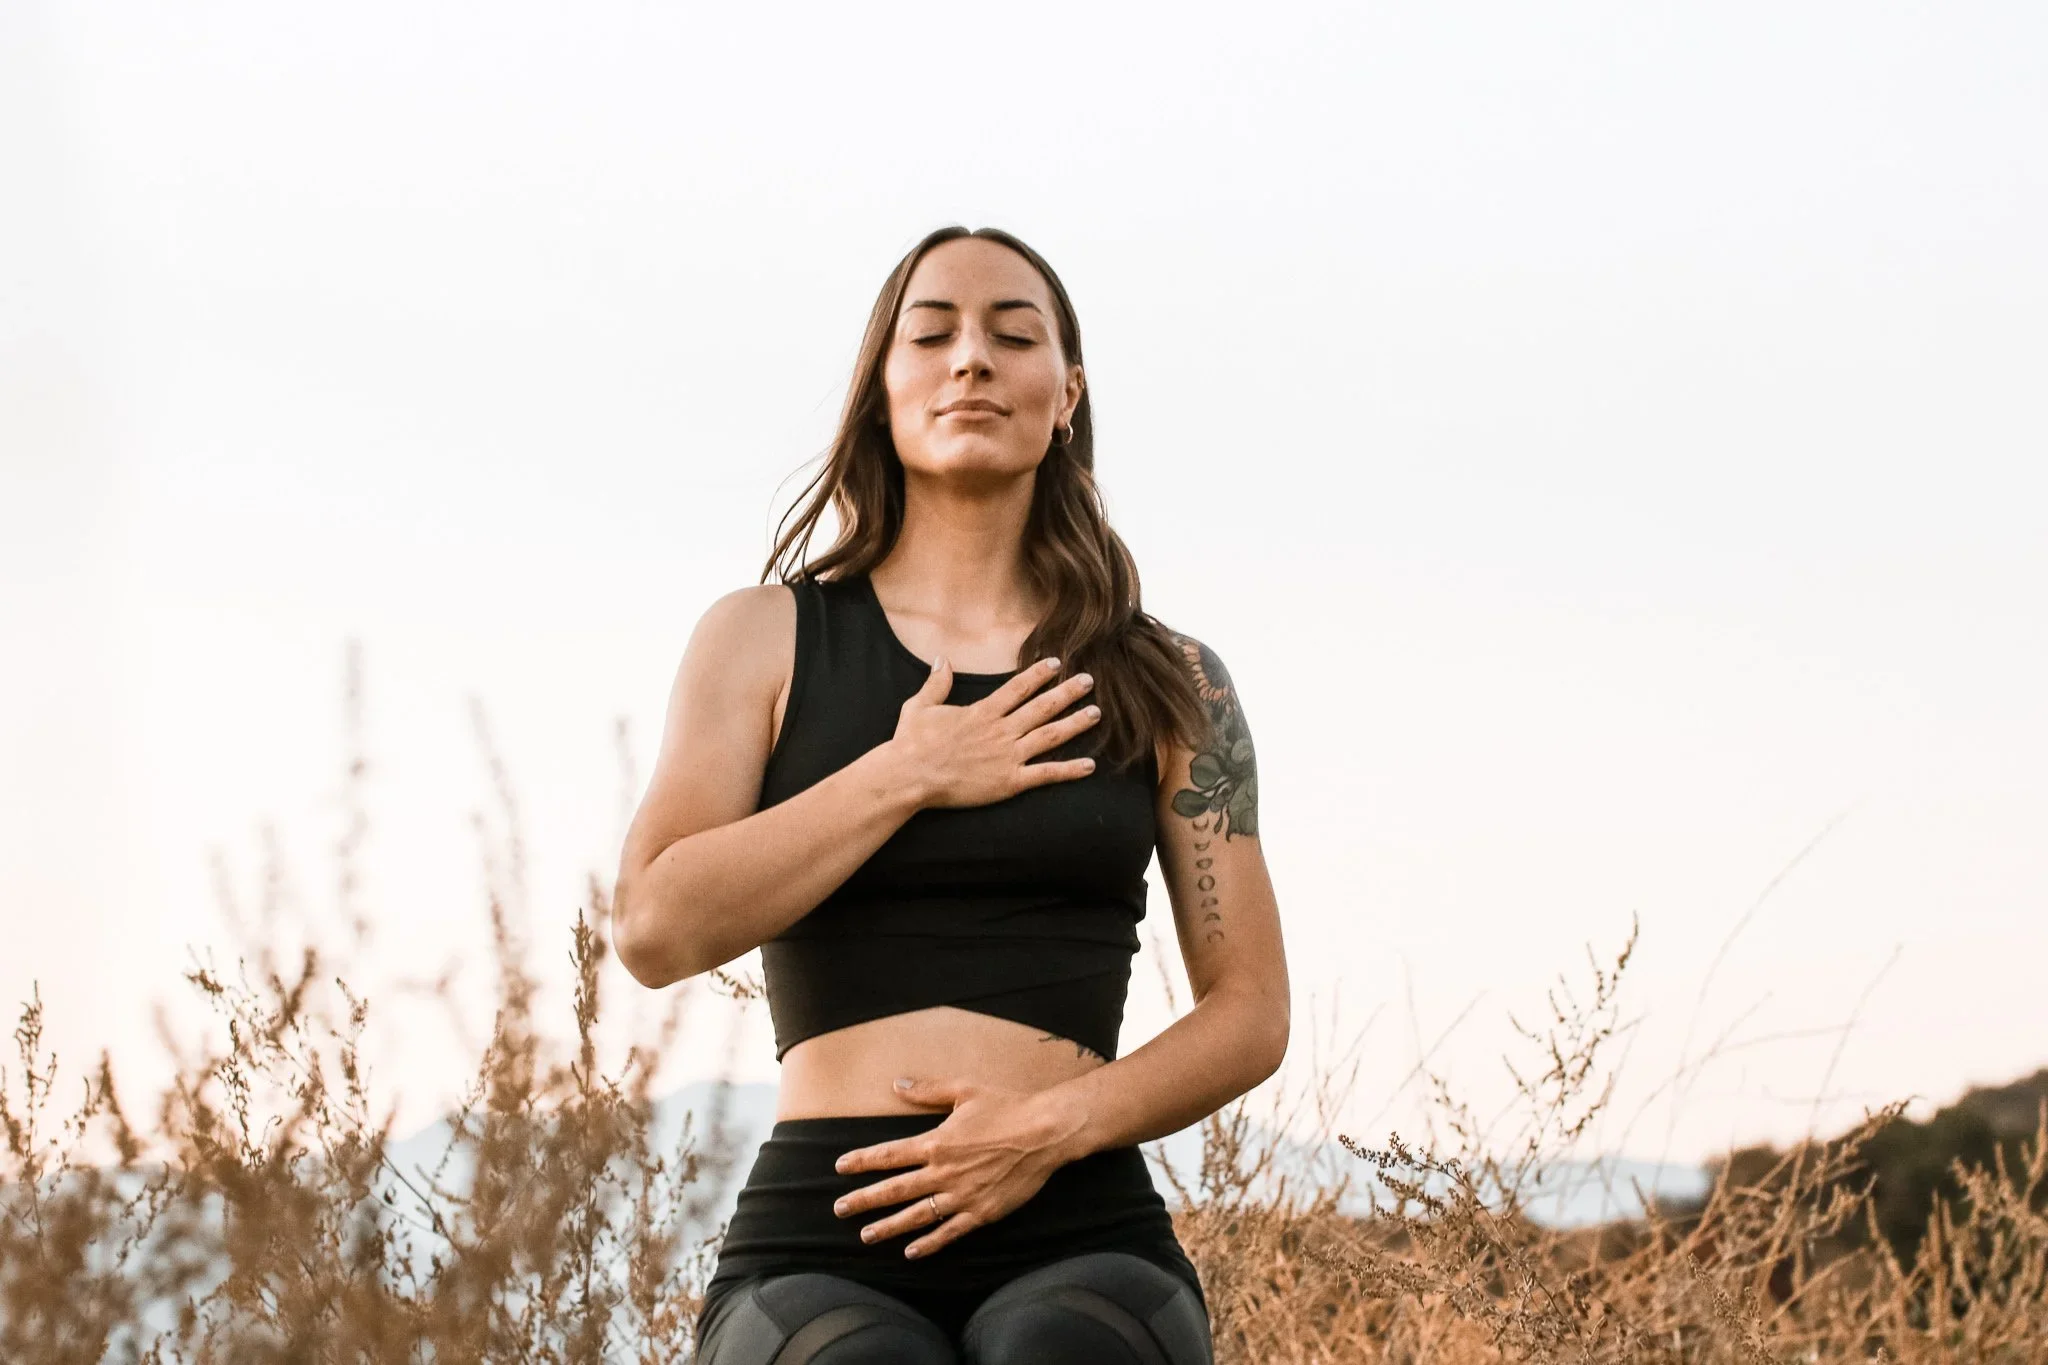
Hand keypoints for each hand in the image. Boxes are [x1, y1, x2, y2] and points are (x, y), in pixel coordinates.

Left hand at [832, 1076, 1088, 1258]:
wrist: (1045, 1133)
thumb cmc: (1007, 1106)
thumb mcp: (964, 1090)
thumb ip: (928, 1090)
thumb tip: (897, 1084)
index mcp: (936, 1142)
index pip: (889, 1155)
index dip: (861, 1161)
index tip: (839, 1168)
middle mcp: (944, 1172)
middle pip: (895, 1189)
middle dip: (864, 1200)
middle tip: (839, 1209)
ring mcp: (962, 1195)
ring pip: (916, 1216)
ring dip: (888, 1227)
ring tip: (866, 1235)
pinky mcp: (982, 1212)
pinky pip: (949, 1232)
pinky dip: (929, 1244)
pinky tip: (911, 1252)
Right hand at [889, 655, 1100, 809]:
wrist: (909, 775)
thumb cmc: (911, 743)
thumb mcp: (920, 706)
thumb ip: (936, 683)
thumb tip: (943, 659)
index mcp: (983, 712)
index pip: (1018, 688)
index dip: (1039, 674)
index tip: (1057, 663)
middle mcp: (1001, 730)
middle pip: (1041, 707)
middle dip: (1067, 693)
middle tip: (1088, 681)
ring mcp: (1007, 756)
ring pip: (1049, 736)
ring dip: (1075, 724)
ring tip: (1095, 713)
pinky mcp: (1008, 782)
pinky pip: (1045, 774)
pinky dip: (1068, 770)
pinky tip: (1089, 765)